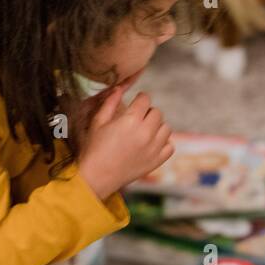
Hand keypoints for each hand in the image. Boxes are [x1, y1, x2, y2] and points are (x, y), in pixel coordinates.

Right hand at [78, 84, 173, 199]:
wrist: (98, 176)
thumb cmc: (94, 148)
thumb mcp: (98, 122)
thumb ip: (110, 102)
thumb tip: (120, 88)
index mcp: (131, 120)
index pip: (145, 99)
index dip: (140, 98)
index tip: (136, 102)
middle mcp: (146, 133)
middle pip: (157, 112)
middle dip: (148, 112)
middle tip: (138, 118)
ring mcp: (154, 148)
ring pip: (166, 128)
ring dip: (157, 127)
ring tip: (145, 131)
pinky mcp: (157, 161)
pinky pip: (170, 146)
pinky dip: (164, 143)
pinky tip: (151, 144)